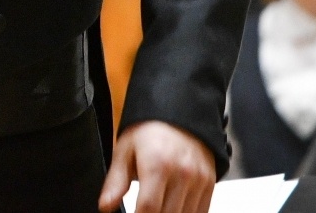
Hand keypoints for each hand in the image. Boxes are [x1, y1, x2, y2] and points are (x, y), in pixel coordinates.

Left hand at [99, 120, 214, 212]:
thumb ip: (116, 181)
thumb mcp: (125, 149)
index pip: (148, 208)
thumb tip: (105, 206)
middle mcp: (182, 174)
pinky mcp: (210, 184)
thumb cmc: (149, 129)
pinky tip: (171, 209)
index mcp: (157, 164)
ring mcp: (199, 180)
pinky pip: (200, 211)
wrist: (180, 112)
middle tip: (143, 209)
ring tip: (155, 208)